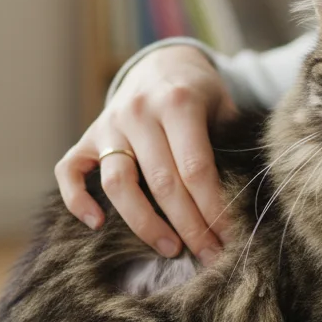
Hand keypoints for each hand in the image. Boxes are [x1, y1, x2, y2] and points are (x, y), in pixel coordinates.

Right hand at [55, 45, 236, 263]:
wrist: (161, 66)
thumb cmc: (199, 96)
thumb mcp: (223, 105)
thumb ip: (231, 141)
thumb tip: (252, 197)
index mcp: (177, 102)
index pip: (196, 168)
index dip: (214, 209)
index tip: (230, 238)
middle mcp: (139, 112)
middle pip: (162, 183)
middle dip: (190, 226)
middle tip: (210, 256)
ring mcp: (109, 125)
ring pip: (118, 184)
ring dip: (145, 223)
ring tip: (171, 249)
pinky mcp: (86, 138)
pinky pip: (68, 171)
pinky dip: (77, 199)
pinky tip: (96, 225)